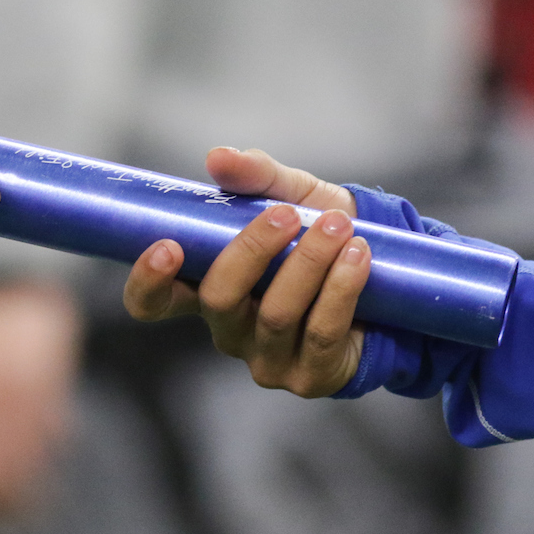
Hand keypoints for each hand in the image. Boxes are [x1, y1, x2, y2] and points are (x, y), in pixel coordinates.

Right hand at [123, 147, 370, 397]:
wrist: (384, 272)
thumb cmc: (316, 234)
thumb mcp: (289, 194)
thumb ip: (255, 176)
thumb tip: (219, 157)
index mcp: (206, 289)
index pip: (154, 301)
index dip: (148, 282)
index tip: (168, 246)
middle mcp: (229, 329)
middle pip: (218, 299)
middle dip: (252, 251)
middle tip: (287, 214)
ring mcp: (266, 358)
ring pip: (276, 314)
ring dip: (308, 262)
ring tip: (338, 226)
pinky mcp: (310, 375)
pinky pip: (321, 332)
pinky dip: (341, 288)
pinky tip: (356, 256)